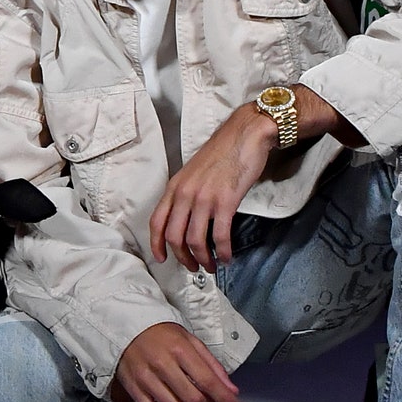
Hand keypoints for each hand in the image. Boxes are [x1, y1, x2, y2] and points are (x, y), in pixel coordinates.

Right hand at [108, 321, 240, 401]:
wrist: (124, 327)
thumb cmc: (161, 334)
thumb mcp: (190, 340)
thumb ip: (212, 365)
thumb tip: (232, 391)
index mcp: (179, 349)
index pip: (207, 380)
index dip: (224, 398)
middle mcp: (162, 365)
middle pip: (193, 400)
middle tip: (204, 397)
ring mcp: (146, 379)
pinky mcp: (134, 390)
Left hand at [150, 103, 277, 270]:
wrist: (244, 134)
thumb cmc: (222, 152)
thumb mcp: (193, 172)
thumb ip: (186, 194)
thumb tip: (186, 219)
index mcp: (175, 186)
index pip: (156, 221)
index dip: (156, 244)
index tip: (162, 259)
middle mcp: (185, 193)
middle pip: (174, 236)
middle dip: (183, 258)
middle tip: (193, 267)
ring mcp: (204, 198)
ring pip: (195, 240)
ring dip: (203, 259)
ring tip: (211, 265)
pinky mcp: (225, 201)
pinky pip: (220, 236)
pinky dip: (222, 251)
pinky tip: (226, 257)